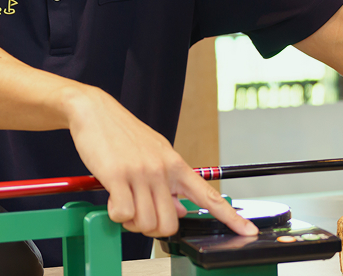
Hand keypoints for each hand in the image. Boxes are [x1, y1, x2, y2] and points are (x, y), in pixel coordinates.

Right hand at [64, 85, 257, 237]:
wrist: (95, 111)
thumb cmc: (124, 135)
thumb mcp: (156, 154)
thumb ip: (171, 183)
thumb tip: (183, 209)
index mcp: (176, 164)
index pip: (209, 195)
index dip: (231, 217)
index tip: (247, 232)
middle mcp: (162, 169)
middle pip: (170, 223)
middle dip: (153, 229)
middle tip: (140, 216)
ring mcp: (141, 172)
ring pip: (146, 224)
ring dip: (132, 223)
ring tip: (123, 204)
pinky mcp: (117, 175)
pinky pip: (122, 215)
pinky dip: (116, 216)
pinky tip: (112, 200)